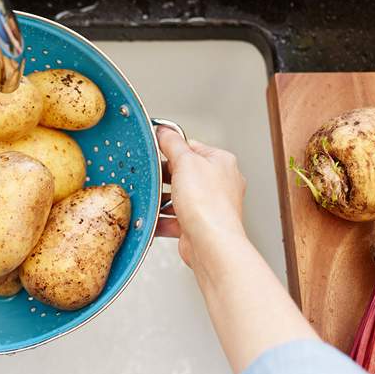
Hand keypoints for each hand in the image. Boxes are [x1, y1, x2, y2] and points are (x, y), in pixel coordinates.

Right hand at [156, 127, 246, 268]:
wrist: (210, 243)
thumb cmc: (208, 204)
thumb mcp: (185, 162)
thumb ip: (172, 143)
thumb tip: (164, 130)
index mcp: (222, 162)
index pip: (192, 147)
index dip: (172, 148)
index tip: (156, 150)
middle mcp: (219, 184)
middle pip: (184, 173)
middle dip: (165, 177)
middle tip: (152, 177)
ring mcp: (209, 206)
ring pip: (179, 197)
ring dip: (162, 199)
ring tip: (152, 199)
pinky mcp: (197, 225)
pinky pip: (174, 218)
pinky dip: (161, 219)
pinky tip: (152, 218)